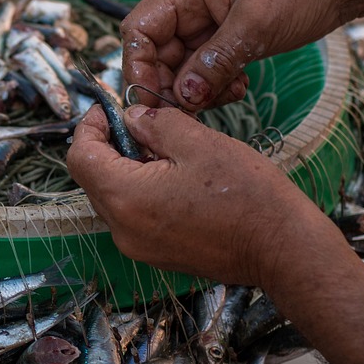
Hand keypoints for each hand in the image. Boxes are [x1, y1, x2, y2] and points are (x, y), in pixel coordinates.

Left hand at [66, 104, 330, 285]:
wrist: (283, 250)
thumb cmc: (246, 195)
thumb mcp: (198, 142)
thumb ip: (154, 123)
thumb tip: (130, 117)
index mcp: (125, 197)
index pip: (80, 155)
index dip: (92, 125)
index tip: (115, 108)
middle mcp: (121, 229)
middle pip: (93, 177)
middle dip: (111, 145)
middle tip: (145, 124)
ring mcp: (138, 247)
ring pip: (112, 197)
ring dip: (128, 168)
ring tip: (167, 151)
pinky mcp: (156, 254)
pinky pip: (133, 216)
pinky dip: (142, 191)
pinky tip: (177, 178)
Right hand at [121, 0, 346, 110]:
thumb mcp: (256, 25)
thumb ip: (214, 62)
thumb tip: (182, 97)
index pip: (140, 31)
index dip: (139, 68)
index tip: (152, 101)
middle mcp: (188, 5)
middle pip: (156, 54)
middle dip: (172, 86)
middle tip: (193, 111)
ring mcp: (205, 22)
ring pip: (181, 67)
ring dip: (197, 90)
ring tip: (228, 94)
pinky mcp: (224, 38)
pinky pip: (204, 70)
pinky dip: (215, 86)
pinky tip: (239, 88)